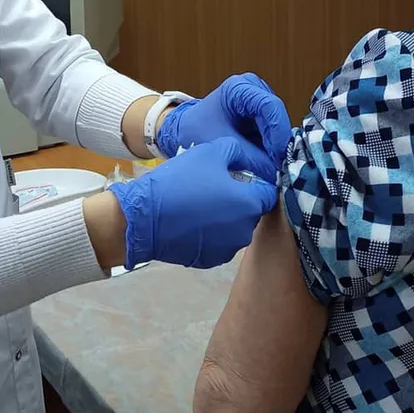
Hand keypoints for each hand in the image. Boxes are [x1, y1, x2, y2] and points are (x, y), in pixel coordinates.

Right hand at [108, 136, 277, 268]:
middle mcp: (245, 231)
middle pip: (252, 210)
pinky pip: (218, 241)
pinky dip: (210, 233)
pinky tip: (192, 221)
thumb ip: (237, 152)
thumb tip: (249, 158)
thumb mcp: (211, 152)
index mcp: (250, 204)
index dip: (256, 181)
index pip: (269, 191)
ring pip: (235, 227)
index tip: (239, 175)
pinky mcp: (210, 260)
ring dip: (225, 217)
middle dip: (239, 199)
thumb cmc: (180, 182)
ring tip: (200, 204)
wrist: (144, 218)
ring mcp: (228, 249)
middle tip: (215, 187)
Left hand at [157, 74, 290, 163]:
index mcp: (239, 88)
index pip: (270, 106)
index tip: (278, 157)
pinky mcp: (263, 114)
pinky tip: (269, 163)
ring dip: (277, 148)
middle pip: (277, 116)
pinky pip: (274, 133)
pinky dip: (272, 148)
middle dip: (279, 144)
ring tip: (273, 168)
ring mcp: (260, 100)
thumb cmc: (197, 132)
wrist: (186, 132)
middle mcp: (253, 89)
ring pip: (278, 126)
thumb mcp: (223, 145)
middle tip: (279, 169)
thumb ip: (253, 159)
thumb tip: (278, 173)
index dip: (278, 133)